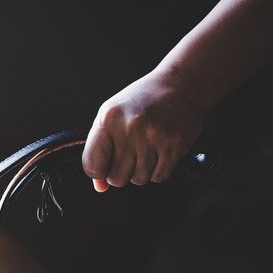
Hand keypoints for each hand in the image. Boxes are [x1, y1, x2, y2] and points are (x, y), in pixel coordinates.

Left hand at [82, 69, 205, 190]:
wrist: (180, 85)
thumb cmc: (142, 101)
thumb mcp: (112, 117)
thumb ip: (100, 150)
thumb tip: (100, 186)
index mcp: (108, 119)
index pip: (92, 166)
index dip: (98, 171)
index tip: (105, 164)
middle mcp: (130, 128)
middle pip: (116, 178)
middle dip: (122, 172)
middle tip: (130, 155)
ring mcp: (153, 137)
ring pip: (138, 180)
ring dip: (141, 171)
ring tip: (146, 149)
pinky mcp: (174, 146)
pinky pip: (159, 177)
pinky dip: (158, 170)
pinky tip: (159, 151)